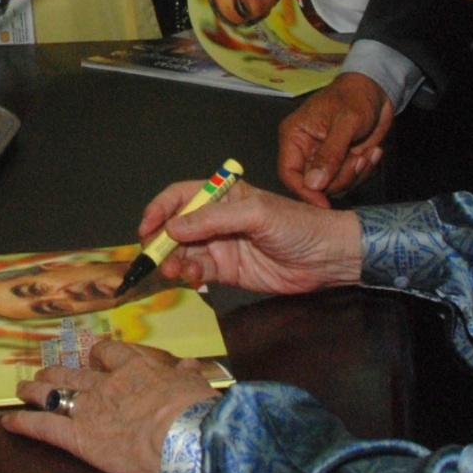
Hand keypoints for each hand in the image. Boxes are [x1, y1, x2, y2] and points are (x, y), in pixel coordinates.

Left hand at [2, 340, 219, 472]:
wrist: (180, 437)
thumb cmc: (192, 412)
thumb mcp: (195, 386)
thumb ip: (187, 376)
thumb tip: (192, 366)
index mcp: (134, 369)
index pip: (109, 353)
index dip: (98, 354)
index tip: (94, 355)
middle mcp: (105, 385)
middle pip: (73, 371)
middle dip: (58, 370)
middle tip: (47, 370)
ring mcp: (88, 409)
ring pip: (53, 393)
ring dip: (35, 389)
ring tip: (22, 388)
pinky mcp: (77, 437)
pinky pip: (43, 426)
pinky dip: (23, 422)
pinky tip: (8, 420)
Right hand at [138, 179, 364, 296]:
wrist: (326, 258)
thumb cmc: (297, 225)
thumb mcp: (256, 214)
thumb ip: (214, 219)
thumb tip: (173, 227)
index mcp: (224, 194)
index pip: (181, 196)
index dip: (160, 209)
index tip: (146, 227)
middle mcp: (217, 219)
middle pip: (176, 226)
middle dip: (161, 240)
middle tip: (154, 255)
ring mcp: (221, 245)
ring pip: (184, 252)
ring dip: (173, 260)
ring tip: (175, 269)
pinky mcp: (228, 271)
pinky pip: (199, 272)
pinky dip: (189, 275)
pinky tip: (192, 277)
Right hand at [277, 71, 392, 202]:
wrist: (378, 90)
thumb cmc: (355, 97)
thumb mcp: (345, 123)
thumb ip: (329, 155)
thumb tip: (313, 185)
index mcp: (295, 136)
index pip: (288, 173)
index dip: (304, 191)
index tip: (324, 203)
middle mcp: (306, 151)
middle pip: (314, 184)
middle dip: (340, 178)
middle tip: (358, 159)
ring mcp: (325, 159)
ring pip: (334, 186)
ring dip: (355, 174)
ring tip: (367, 153)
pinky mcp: (342, 163)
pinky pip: (350, 181)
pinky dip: (364, 170)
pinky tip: (372, 152)